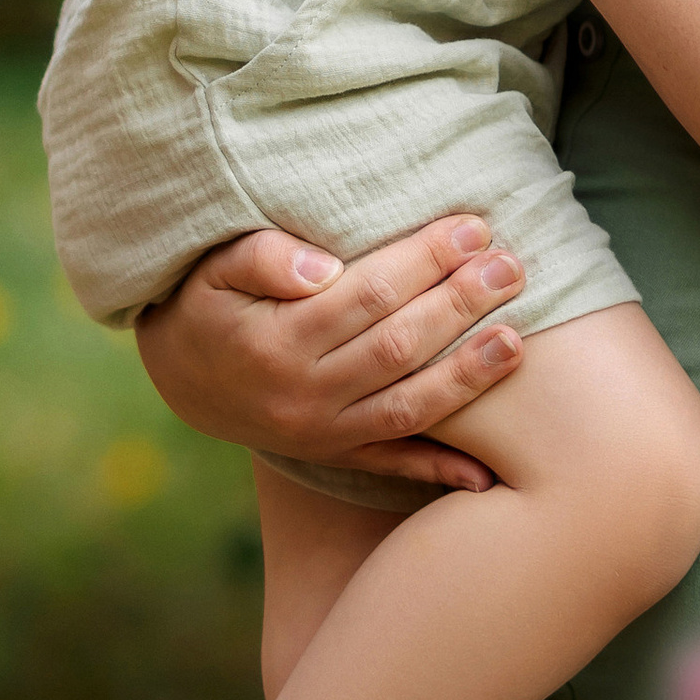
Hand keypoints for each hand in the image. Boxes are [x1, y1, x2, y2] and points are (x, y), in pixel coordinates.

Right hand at [137, 214, 532, 492]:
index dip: (423, 260)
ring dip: (468, 377)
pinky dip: (440, 469)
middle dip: (461, 304)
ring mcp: (322, 433)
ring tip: (518, 340)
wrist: (181, 378)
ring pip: (407, 408)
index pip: (366, 294)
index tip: (471, 228)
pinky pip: (392, 465)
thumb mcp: (213, 270)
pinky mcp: (334, 456)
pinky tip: (487, 472)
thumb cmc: (207, 305)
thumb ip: (262, 257)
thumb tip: (323, 267)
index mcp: (276, 342)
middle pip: (398, 346)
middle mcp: (303, 394)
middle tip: (512, 266)